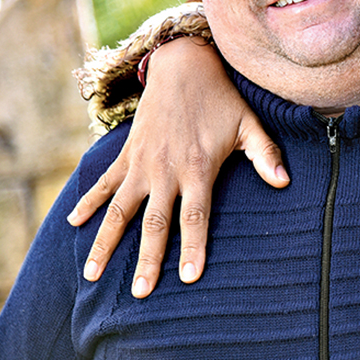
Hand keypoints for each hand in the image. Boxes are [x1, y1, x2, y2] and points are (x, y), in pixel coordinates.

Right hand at [66, 37, 287, 297]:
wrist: (183, 65)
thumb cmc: (222, 99)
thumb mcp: (248, 124)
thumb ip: (265, 154)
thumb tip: (285, 182)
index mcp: (197, 168)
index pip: (195, 216)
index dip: (192, 246)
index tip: (189, 277)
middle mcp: (165, 170)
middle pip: (153, 223)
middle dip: (147, 260)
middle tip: (140, 294)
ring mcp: (141, 164)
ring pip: (119, 210)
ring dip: (105, 242)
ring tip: (91, 274)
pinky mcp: (127, 154)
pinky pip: (104, 183)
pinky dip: (88, 202)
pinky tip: (73, 223)